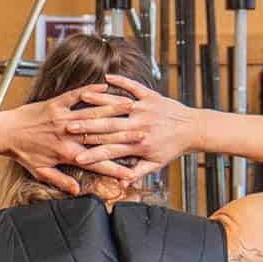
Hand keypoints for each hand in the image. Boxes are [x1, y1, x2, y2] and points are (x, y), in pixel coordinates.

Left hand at [4, 86, 137, 191]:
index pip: (96, 162)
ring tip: (132, 107)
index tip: (131, 172)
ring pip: (92, 113)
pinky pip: (77, 95)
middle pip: (101, 135)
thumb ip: (61, 181)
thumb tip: (77, 190)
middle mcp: (67, 135)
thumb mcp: (41, 172)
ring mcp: (62, 118)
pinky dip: (92, 90)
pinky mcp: (56, 103)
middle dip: (123, 134)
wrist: (5, 133)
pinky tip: (107, 86)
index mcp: (66, 154)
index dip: (114, 168)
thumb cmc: (23, 153)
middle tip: (143, 134)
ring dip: (113, 109)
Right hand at [66, 74, 194, 182]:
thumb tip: (120, 183)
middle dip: (88, 127)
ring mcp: (145, 109)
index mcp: (139, 145)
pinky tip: (106, 78)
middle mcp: (140, 126)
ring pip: (118, 105)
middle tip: (69, 127)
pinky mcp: (151, 96)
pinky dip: (121, 81)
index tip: (76, 158)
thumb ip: (136, 173)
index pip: (111, 151)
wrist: (193, 129)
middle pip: (109, 127)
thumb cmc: (172, 148)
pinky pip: (134, 86)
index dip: (93, 155)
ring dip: (98, 101)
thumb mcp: (155, 165)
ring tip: (81, 99)